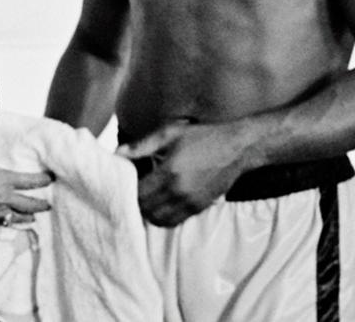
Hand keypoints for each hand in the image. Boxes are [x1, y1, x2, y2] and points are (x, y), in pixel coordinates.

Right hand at [0, 132, 53, 234]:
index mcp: (5, 181)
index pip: (32, 181)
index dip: (44, 180)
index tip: (51, 179)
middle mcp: (4, 198)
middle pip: (29, 205)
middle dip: (41, 206)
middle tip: (48, 206)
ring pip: (15, 219)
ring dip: (25, 219)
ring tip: (31, 219)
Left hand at [118, 121, 255, 227]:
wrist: (237, 147)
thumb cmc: (202, 136)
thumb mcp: (170, 133)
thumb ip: (142, 145)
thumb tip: (117, 154)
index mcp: (169, 172)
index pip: (138, 194)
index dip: (128, 190)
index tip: (128, 181)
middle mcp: (179, 192)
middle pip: (146, 210)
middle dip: (136, 202)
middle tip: (135, 190)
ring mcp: (190, 203)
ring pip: (158, 221)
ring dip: (148, 212)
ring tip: (147, 198)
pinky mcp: (199, 208)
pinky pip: (174, 221)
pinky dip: (163, 217)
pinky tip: (161, 203)